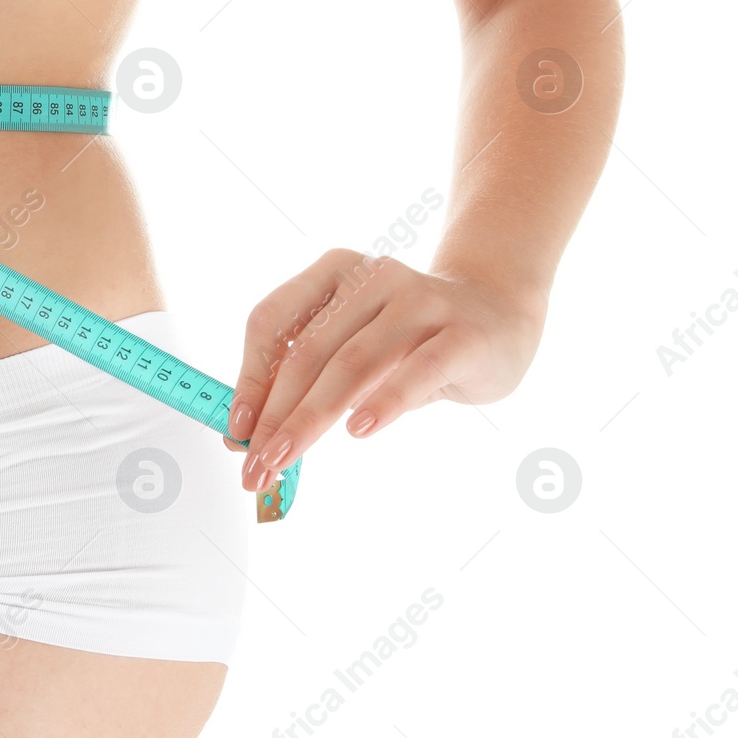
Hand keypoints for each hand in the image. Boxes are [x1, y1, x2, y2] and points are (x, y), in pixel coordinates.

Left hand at [224, 249, 546, 491]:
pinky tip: (359, 430)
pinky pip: (417, 370)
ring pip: (353, 363)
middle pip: (308, 351)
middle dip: (275, 414)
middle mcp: (372, 278)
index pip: (272, 321)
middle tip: (256, 464)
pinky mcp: (462, 335)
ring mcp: (420, 301)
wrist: (500, 312)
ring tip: (285, 458)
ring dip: (311, 417)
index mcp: (333, 273)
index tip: (237, 428)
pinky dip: (384, 401)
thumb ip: (309, 377)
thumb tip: (253, 435)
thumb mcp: (354, 345)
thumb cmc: (411, 337)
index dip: (250, 377)